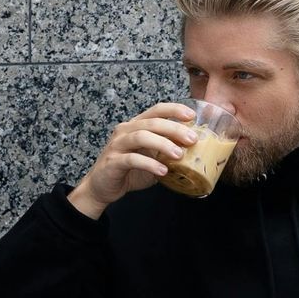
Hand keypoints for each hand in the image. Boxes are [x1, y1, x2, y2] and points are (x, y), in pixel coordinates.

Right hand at [68, 106, 206, 216]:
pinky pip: (132, 159)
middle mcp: (125, 131)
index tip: (192, 116)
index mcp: (136, 125)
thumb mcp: (152, 156)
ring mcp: (117, 145)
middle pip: (152, 123)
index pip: (156, 110)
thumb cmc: (129, 170)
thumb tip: (195, 150)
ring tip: (179, 155)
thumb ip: (167, 150)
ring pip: (141, 136)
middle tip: (192, 140)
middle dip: (174, 129)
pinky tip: (162, 171)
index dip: (174, 110)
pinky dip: (150, 164)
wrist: (103, 187)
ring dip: (163, 144)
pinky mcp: (113, 162)